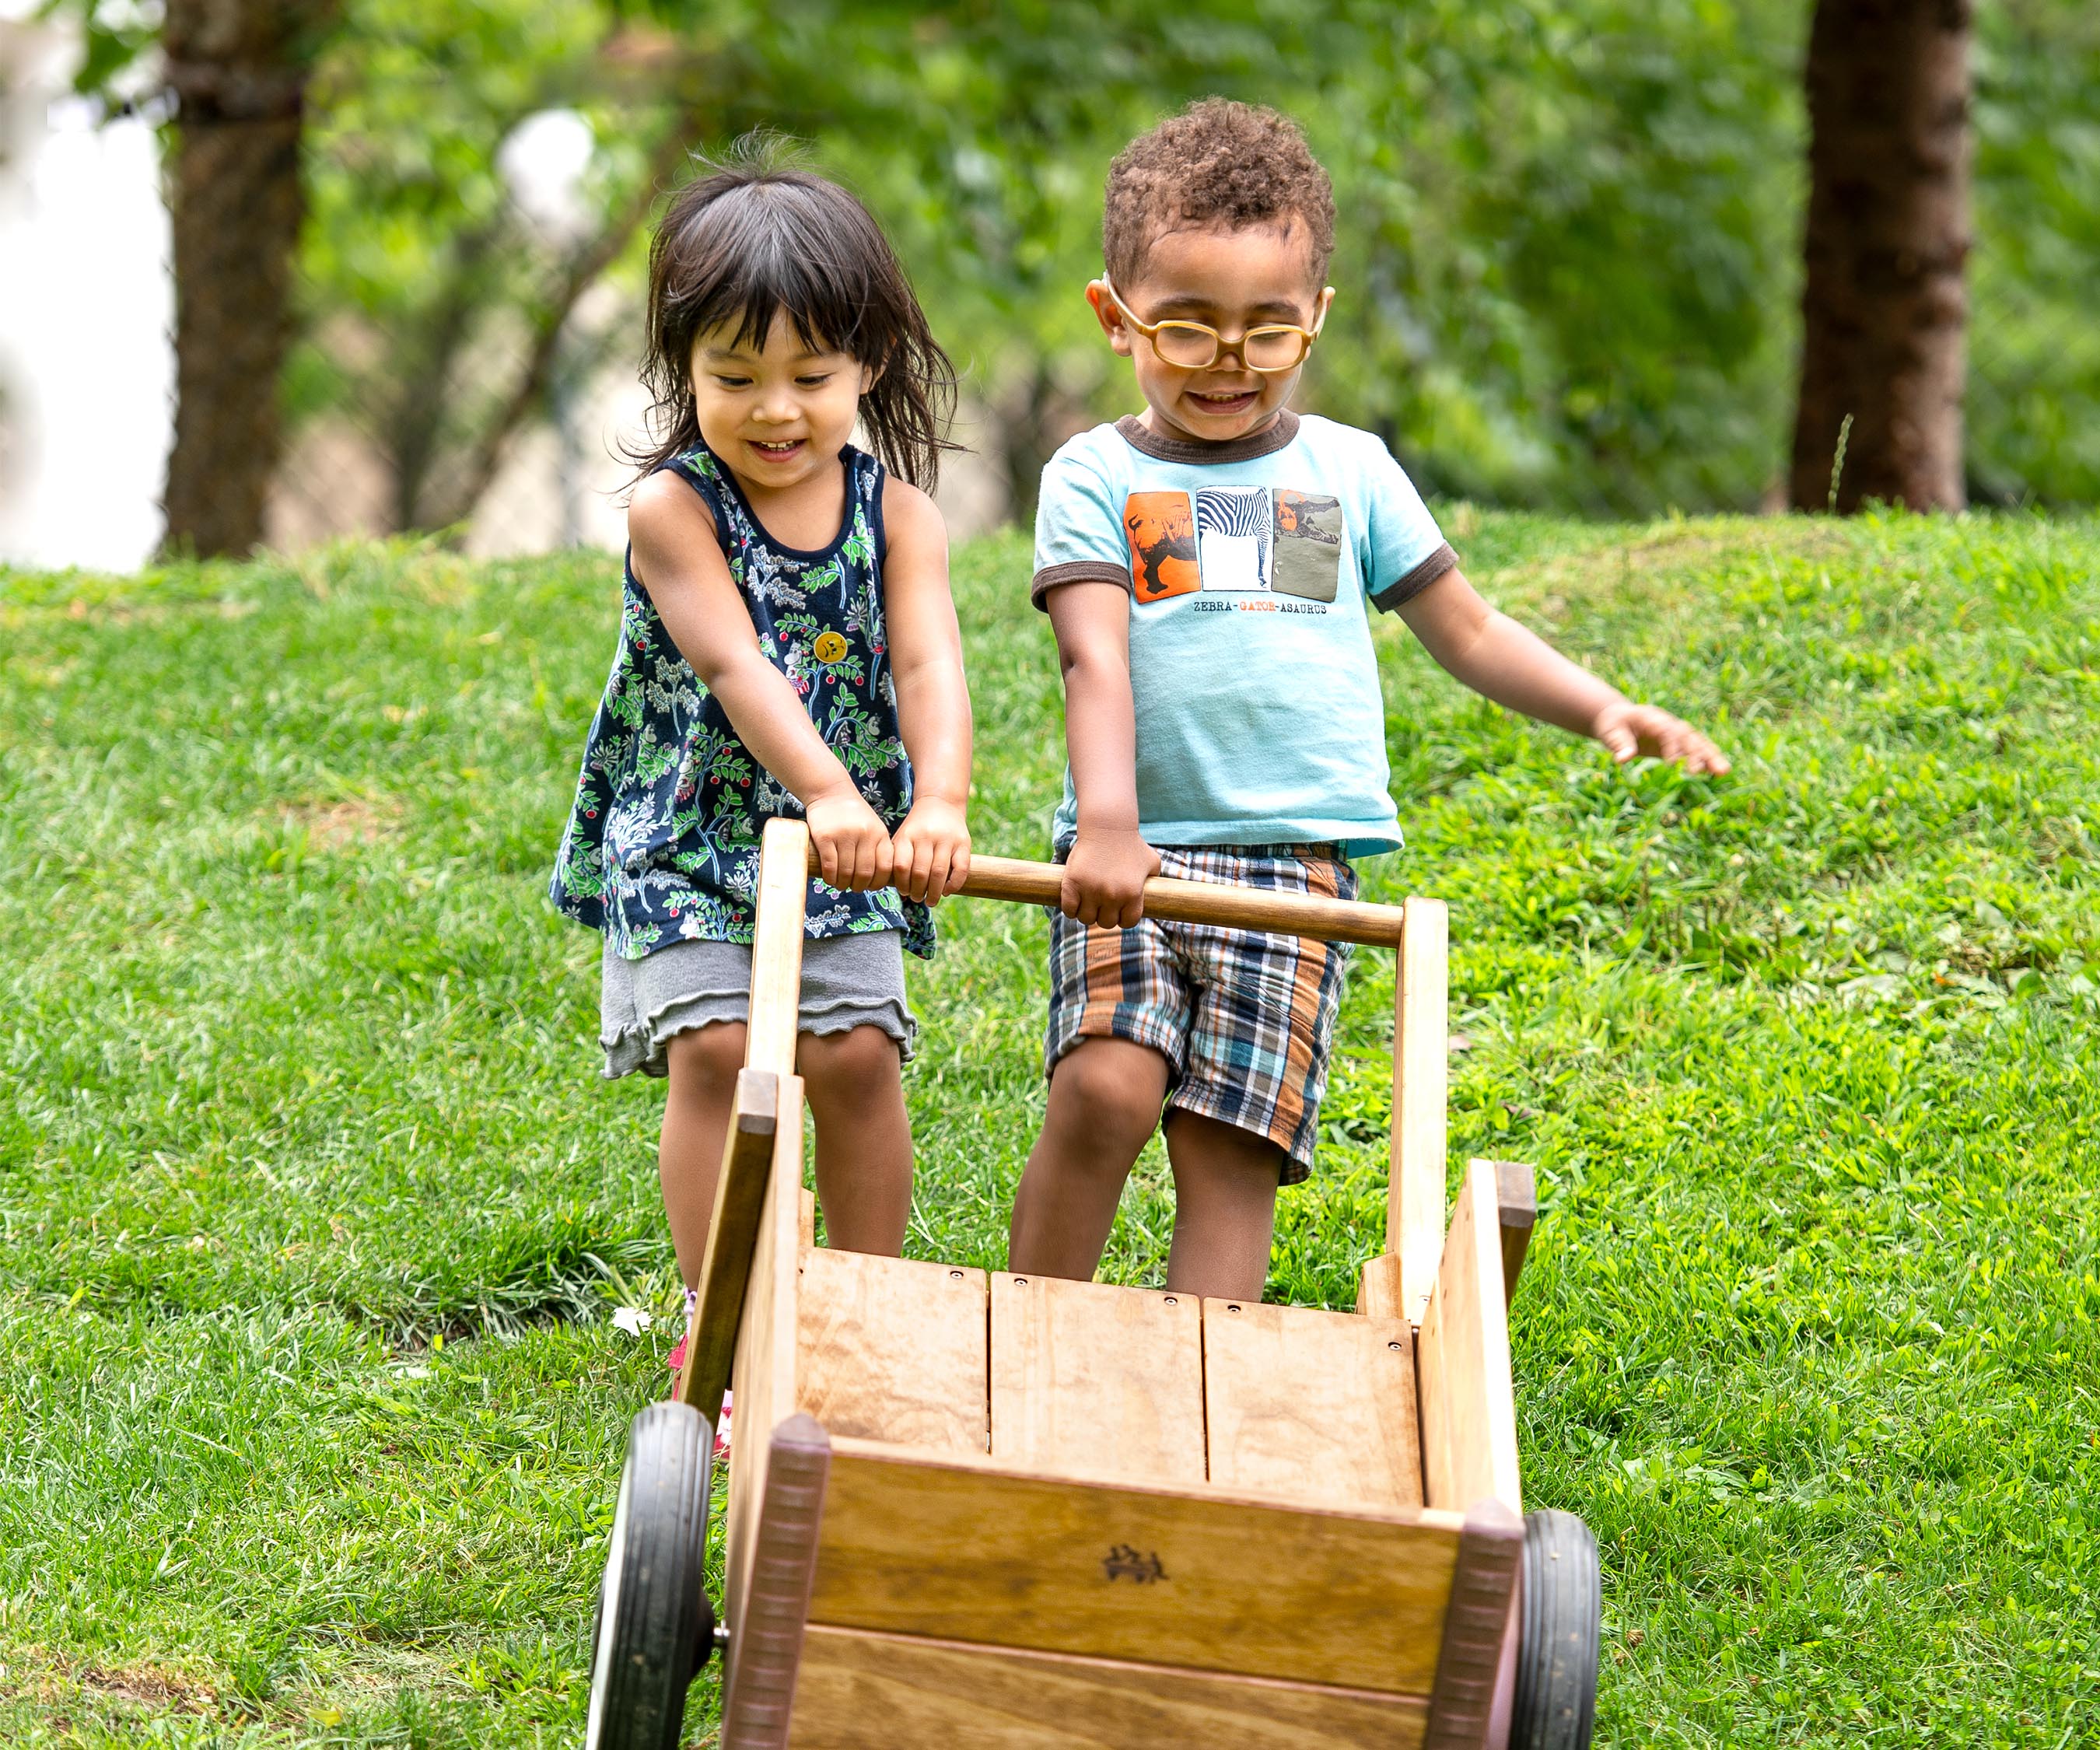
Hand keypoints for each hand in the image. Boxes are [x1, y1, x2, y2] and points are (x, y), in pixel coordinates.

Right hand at [805, 785, 894, 890]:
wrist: (831, 792)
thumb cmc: (853, 815)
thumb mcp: (874, 827)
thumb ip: (878, 849)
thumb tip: (879, 880)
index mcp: (880, 834)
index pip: (885, 868)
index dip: (878, 883)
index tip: (870, 886)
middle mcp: (865, 835)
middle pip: (864, 873)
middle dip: (859, 886)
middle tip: (853, 887)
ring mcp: (844, 835)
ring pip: (846, 872)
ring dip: (842, 884)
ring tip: (840, 884)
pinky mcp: (825, 836)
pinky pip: (829, 866)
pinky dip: (830, 877)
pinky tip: (829, 878)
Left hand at [891, 798, 970, 903]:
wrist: (940, 804)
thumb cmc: (916, 830)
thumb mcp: (902, 837)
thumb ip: (896, 860)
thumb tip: (892, 891)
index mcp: (907, 835)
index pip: (901, 866)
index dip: (902, 884)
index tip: (904, 892)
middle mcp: (926, 836)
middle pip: (920, 872)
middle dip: (918, 892)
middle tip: (917, 898)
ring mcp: (946, 839)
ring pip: (939, 873)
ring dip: (934, 892)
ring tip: (931, 901)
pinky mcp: (964, 842)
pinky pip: (961, 868)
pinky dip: (954, 884)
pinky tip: (947, 891)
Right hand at [1060, 827, 1159, 929]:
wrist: (1107, 827)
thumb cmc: (1130, 844)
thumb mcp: (1152, 862)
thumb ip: (1155, 881)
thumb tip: (1159, 895)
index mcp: (1132, 894)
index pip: (1127, 922)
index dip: (1123, 918)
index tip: (1118, 911)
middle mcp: (1113, 895)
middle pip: (1106, 923)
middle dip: (1104, 915)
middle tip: (1101, 904)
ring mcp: (1091, 890)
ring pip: (1086, 919)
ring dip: (1087, 913)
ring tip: (1088, 902)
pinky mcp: (1072, 884)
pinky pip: (1069, 910)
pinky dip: (1071, 909)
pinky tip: (1075, 900)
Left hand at [1591, 699, 1731, 775]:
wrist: (1619, 718)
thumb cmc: (1612, 725)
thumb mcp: (1609, 732)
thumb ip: (1617, 744)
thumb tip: (1623, 759)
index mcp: (1651, 718)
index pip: (1665, 731)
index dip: (1671, 745)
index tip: (1671, 764)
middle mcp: (1668, 723)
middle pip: (1688, 736)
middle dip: (1699, 752)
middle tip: (1710, 769)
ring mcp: (1675, 733)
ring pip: (1696, 742)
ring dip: (1710, 756)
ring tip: (1724, 771)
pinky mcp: (1676, 744)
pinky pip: (1694, 750)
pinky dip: (1705, 759)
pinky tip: (1716, 772)